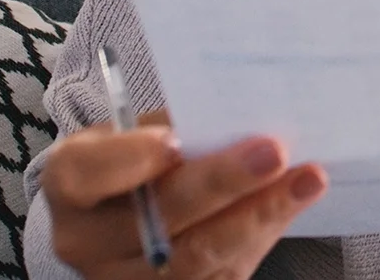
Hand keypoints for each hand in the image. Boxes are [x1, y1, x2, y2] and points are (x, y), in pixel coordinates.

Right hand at [42, 109, 329, 279]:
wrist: (129, 210)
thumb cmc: (137, 154)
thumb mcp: (136, 130)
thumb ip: (175, 127)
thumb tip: (244, 116)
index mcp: (72, 183)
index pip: (90, 175)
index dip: (131, 160)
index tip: (175, 141)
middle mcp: (88, 241)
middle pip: (158, 219)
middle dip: (222, 184)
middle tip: (273, 153)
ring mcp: (126, 279)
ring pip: (197, 256)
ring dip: (260, 215)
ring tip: (307, 180)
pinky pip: (221, 272)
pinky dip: (263, 233)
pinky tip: (293, 203)